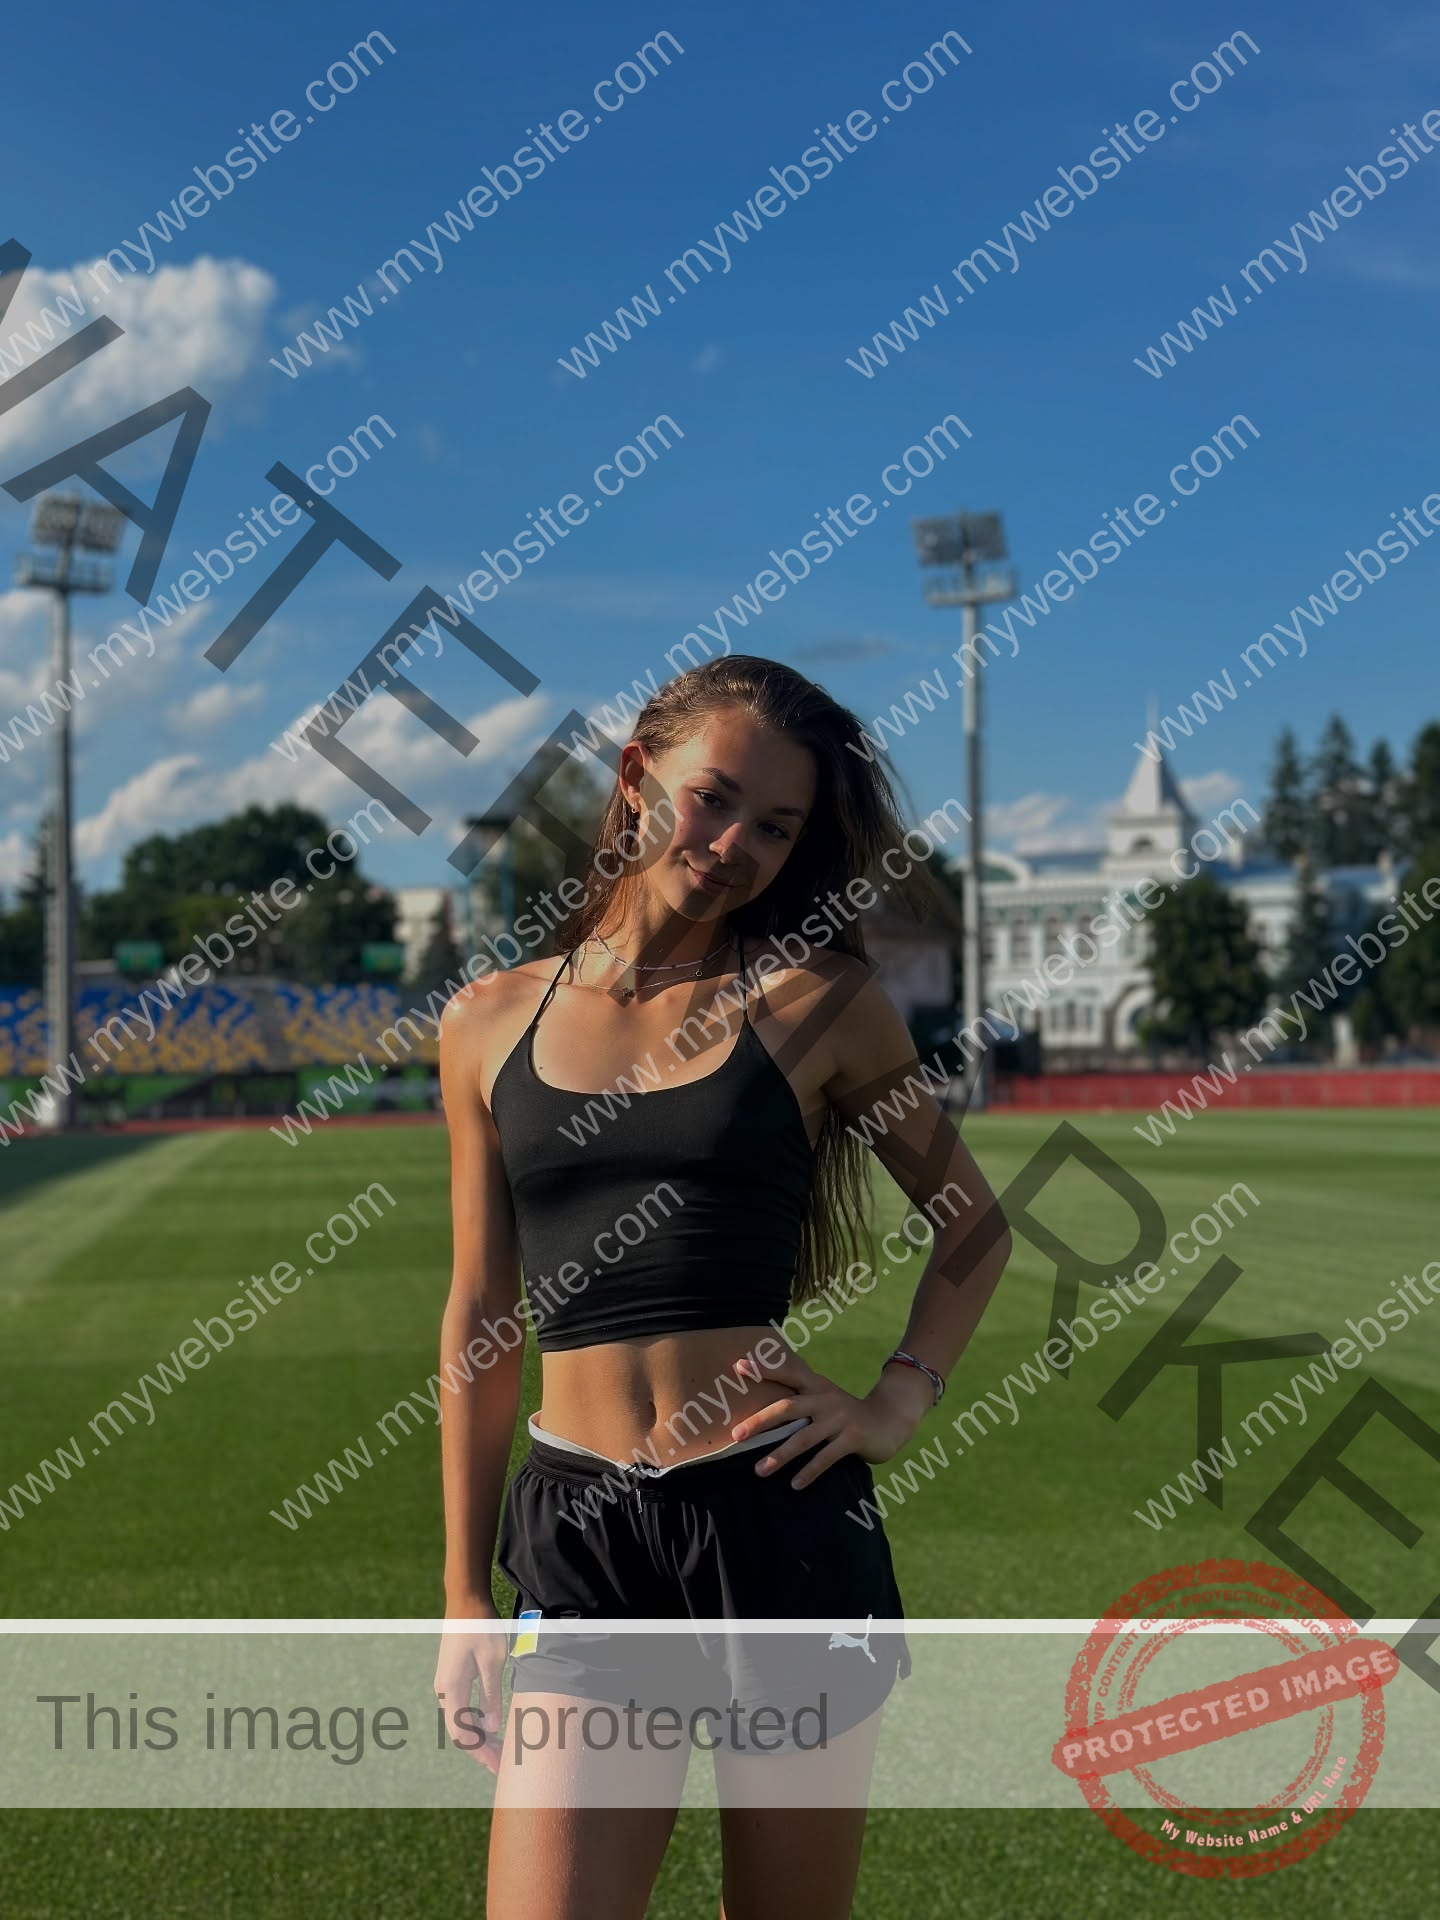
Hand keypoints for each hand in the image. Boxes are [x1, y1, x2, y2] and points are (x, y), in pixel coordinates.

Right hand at [434, 1596, 506, 1774]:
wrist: (465, 1601)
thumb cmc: (480, 1627)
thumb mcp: (493, 1659)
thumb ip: (492, 1694)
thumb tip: (492, 1728)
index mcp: (451, 1689)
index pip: (462, 1734)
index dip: (480, 1753)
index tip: (498, 1767)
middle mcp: (443, 1691)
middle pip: (460, 1732)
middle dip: (481, 1751)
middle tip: (504, 1765)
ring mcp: (445, 1685)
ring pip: (460, 1722)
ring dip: (480, 1738)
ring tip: (502, 1750)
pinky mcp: (452, 1679)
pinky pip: (461, 1709)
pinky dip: (476, 1723)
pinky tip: (492, 1729)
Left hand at [727, 1348, 925, 1487]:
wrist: (890, 1418)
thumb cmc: (846, 1413)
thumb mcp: (825, 1398)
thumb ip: (800, 1400)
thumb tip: (762, 1412)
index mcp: (816, 1386)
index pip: (787, 1372)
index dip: (764, 1368)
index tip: (739, 1366)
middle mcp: (825, 1398)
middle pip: (788, 1408)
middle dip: (760, 1421)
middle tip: (737, 1435)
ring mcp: (840, 1418)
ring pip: (804, 1438)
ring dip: (780, 1455)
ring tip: (759, 1470)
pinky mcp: (853, 1438)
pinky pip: (826, 1457)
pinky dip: (809, 1472)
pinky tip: (795, 1484)